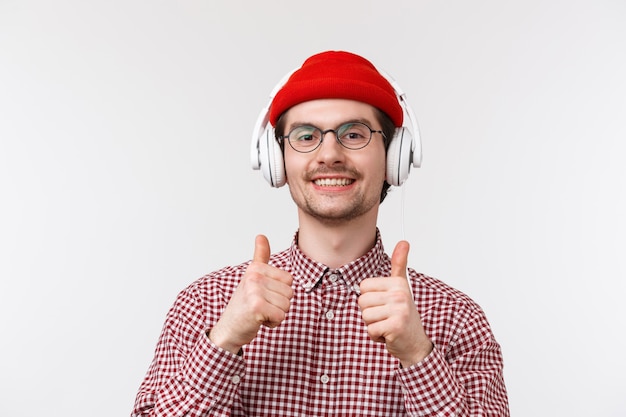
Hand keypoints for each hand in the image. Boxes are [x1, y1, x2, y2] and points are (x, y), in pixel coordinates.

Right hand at [208, 235, 292, 354]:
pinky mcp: (256, 307)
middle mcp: (254, 276)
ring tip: (260, 313)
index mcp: (255, 268)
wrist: (229, 329)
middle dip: (279, 304)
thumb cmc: (243, 304)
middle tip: (261, 306)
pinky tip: (259, 320)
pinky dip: (273, 323)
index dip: (280, 292)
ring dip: (276, 314)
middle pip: (290, 293)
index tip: (264, 295)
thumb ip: (260, 257)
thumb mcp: (251, 277)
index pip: (289, 280)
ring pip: (287, 305)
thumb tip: (261, 235)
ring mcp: (254, 291)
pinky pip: (281, 316)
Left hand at [358, 241, 431, 366]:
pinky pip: (370, 330)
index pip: (363, 287)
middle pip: (362, 301)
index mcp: (398, 283)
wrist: (416, 344)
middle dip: (370, 313)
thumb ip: (399, 265)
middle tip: (386, 317)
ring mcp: (399, 310)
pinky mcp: (395, 326)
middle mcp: (400, 294)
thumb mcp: (401, 288)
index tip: (385, 305)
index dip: (369, 299)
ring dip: (373, 325)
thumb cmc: (404, 316)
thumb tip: (404, 242)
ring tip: (387, 325)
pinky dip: (376, 336)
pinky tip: (389, 335)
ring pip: (365, 316)